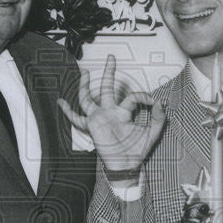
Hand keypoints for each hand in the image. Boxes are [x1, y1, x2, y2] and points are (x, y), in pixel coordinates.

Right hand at [58, 54, 165, 176]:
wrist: (127, 165)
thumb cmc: (137, 151)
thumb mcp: (153, 133)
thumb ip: (159, 118)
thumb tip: (161, 103)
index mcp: (124, 113)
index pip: (131, 97)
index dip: (143, 97)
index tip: (153, 101)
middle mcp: (110, 112)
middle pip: (107, 88)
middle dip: (109, 72)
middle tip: (111, 57)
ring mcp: (99, 118)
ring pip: (88, 99)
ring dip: (85, 86)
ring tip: (85, 72)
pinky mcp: (91, 126)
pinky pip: (77, 118)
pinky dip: (68, 111)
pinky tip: (61, 102)